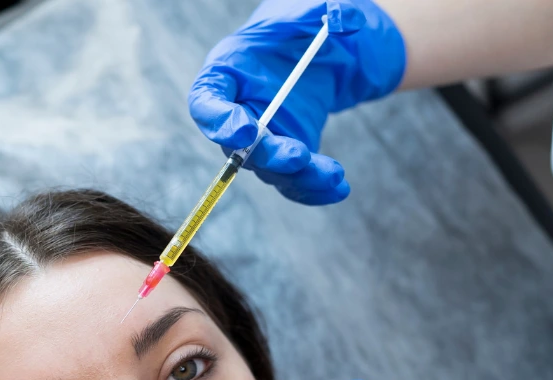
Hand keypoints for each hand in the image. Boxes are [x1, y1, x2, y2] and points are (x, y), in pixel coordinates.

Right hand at [188, 0, 405, 204]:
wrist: (318, 51)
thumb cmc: (300, 29)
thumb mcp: (310, 12)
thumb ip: (323, 11)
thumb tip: (345, 20)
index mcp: (226, 74)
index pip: (207, 102)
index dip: (220, 121)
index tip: (244, 130)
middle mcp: (237, 114)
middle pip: (239, 147)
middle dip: (268, 155)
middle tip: (297, 157)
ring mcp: (261, 140)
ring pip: (271, 170)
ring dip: (299, 177)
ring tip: (334, 175)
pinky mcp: (286, 156)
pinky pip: (294, 181)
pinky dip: (315, 189)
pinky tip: (339, 188)